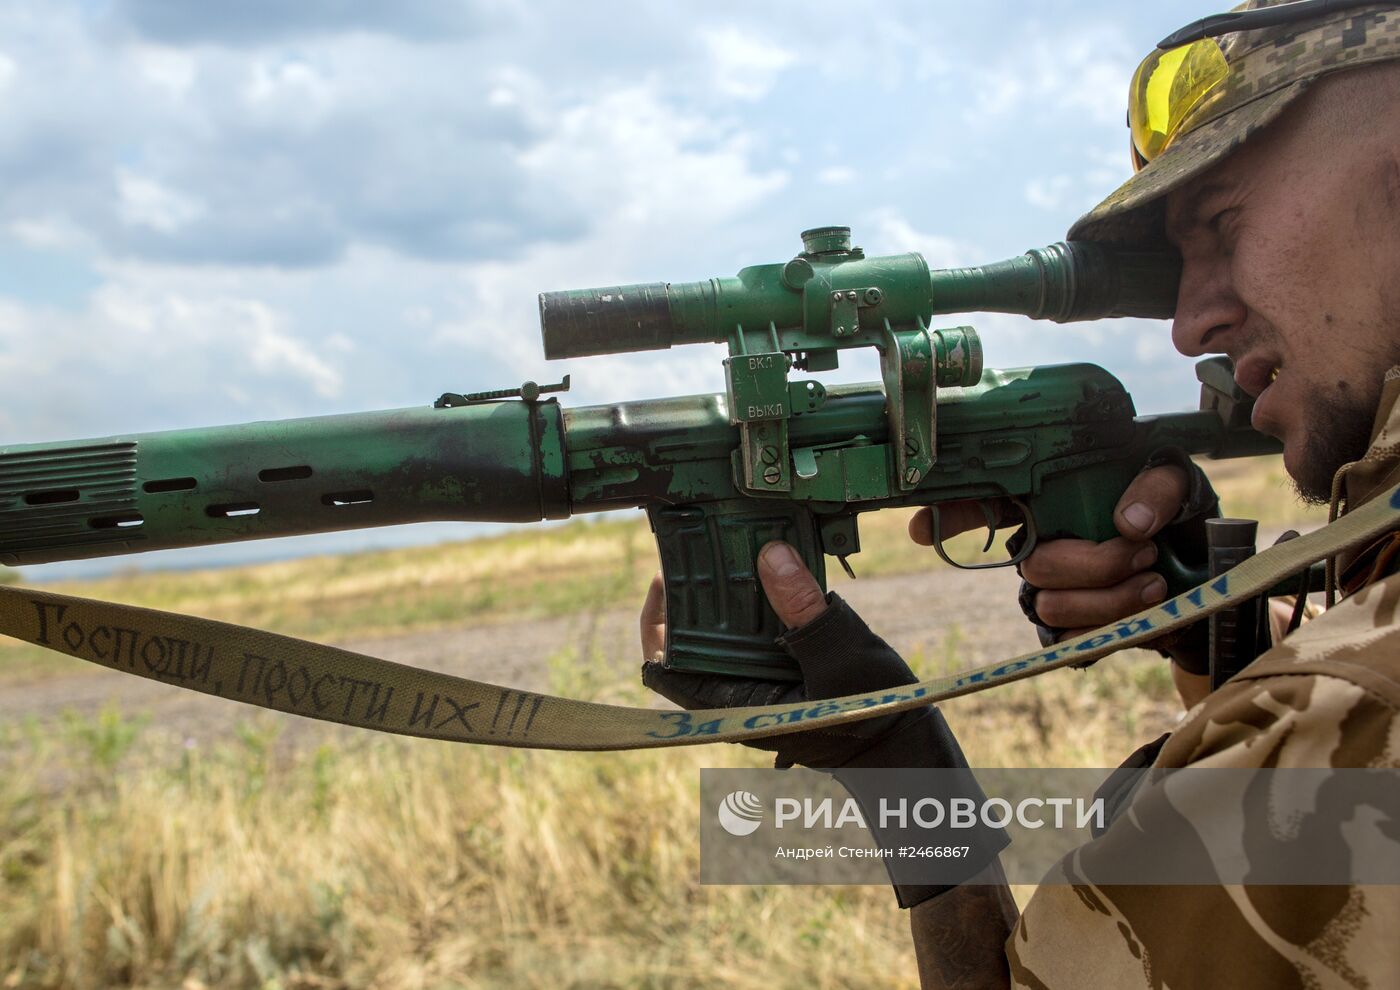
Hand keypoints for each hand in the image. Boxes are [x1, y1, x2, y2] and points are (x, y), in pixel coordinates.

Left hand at [641, 540, 929, 768]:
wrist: (903, 746)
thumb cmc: (871, 716)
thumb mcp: (840, 654)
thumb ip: (804, 608)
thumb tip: (770, 556)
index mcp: (734, 704)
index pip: (664, 670)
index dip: (656, 626)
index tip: (665, 581)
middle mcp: (736, 697)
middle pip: (687, 646)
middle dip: (686, 600)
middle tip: (695, 551)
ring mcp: (756, 686)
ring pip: (718, 639)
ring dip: (719, 600)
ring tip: (723, 551)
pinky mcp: (778, 674)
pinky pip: (750, 638)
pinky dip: (751, 606)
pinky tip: (764, 573)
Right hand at [1014, 464, 1189, 639]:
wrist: (1194, 566)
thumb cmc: (1170, 516)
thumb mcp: (1174, 485)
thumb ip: (1155, 490)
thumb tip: (1129, 525)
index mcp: (1055, 511)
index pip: (1013, 514)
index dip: (1016, 521)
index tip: (1128, 538)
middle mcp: (1042, 554)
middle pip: (1038, 567)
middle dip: (1099, 569)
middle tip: (1149, 559)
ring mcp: (1050, 596)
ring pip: (1054, 608)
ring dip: (1111, 603)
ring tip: (1156, 587)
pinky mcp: (1068, 633)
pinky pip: (1072, 642)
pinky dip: (1111, 633)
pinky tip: (1147, 617)